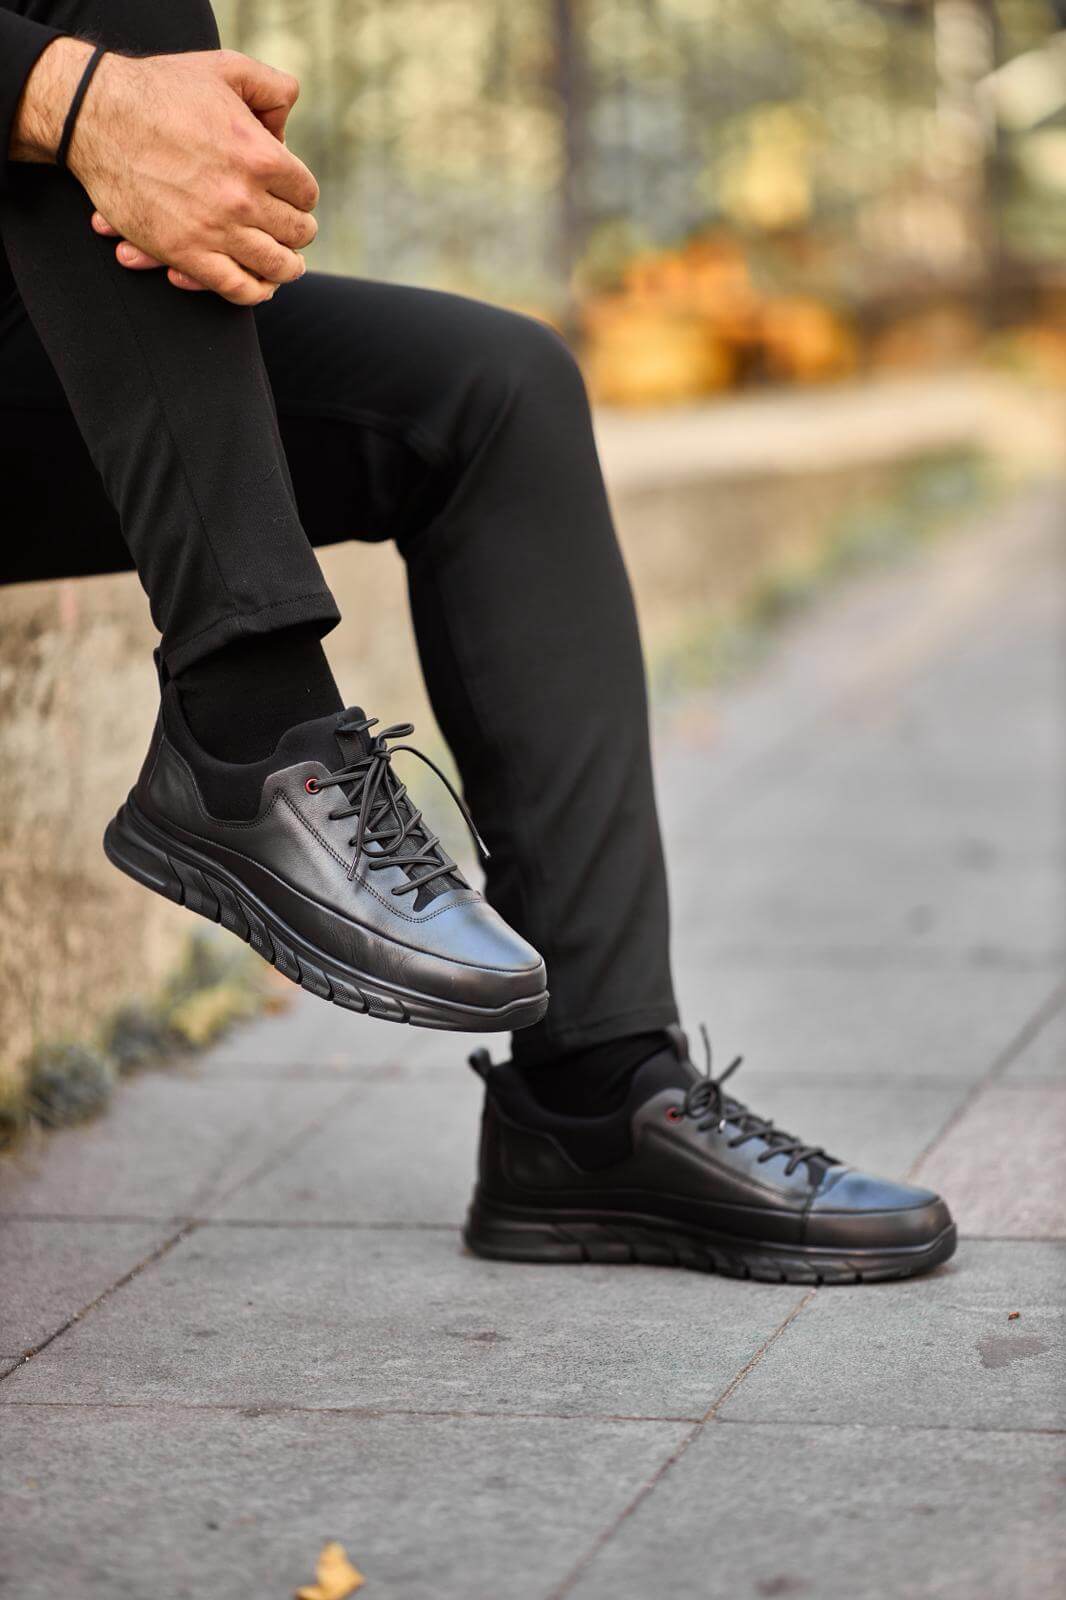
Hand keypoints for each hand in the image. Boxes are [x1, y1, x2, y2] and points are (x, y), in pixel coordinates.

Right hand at [12, 39, 318, 305]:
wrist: (96, 116)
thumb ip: (271, 87)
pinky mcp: (187, 254)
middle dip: (297, 231)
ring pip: (277, 267)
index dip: (301, 197)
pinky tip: (260, 285)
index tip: (291, 198)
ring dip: (286, 267)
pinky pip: (239, 290)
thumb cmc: (160, 89)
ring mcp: (216, 230)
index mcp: (261, 155)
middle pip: (297, 233)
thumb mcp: (225, 68)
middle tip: (293, 231)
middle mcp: (244, 197)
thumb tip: (290, 118)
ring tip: (287, 264)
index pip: (306, 195)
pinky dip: (256, 291)